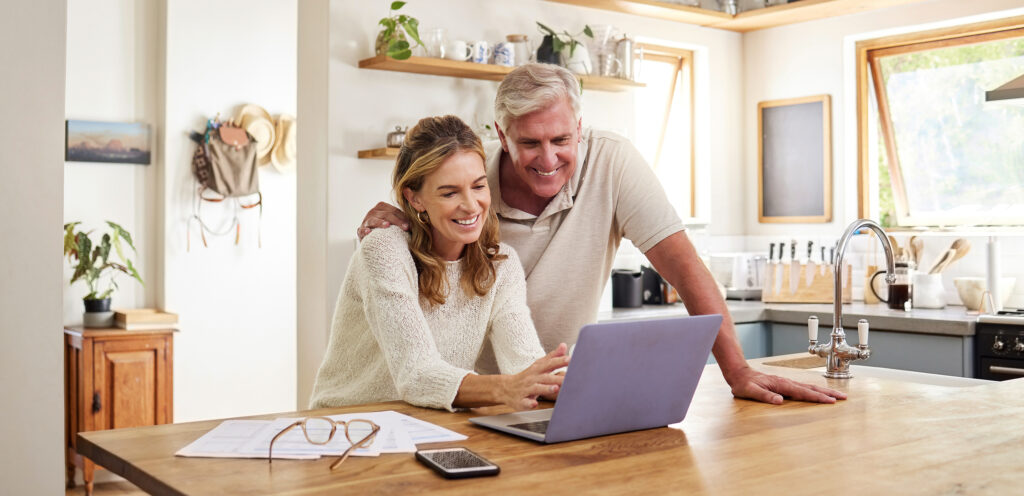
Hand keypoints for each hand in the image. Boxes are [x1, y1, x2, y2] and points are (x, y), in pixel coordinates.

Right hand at [356, 202, 409, 239]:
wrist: (372, 240)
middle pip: (386, 214)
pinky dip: (365, 230)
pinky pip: (362, 230)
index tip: (411, 225)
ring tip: (387, 225)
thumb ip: (403, 219)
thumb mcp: (394, 222)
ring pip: (374, 220)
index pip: (394, 210)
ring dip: (380, 222)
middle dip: (397, 221)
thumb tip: (419, 220)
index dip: (403, 217)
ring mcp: (366, 221)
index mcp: (382, 207)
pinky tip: (369, 232)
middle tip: (406, 228)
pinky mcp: (360, 231)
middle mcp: (373, 212)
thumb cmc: (387, 230)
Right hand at [501, 343, 569, 410]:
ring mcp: (526, 389)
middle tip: (568, 378)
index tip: (569, 359)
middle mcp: (532, 378)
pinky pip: (525, 402)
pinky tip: (534, 403)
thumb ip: (552, 357)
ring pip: (536, 389)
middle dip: (557, 377)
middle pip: (545, 377)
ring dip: (546, 388)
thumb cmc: (526, 377)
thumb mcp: (538, 365)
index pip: (549, 364)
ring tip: (555, 388)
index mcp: (537, 369)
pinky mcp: (521, 400)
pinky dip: (529, 403)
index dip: (559, 361)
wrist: (505, 388)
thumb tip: (563, 346)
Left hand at [725, 366, 846, 404]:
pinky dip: (814, 391)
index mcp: (781, 384)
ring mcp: (786, 383)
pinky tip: (818, 394)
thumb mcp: (750, 391)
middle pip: (811, 388)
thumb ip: (764, 395)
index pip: (803, 392)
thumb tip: (779, 400)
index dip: (818, 397)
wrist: (739, 374)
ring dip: (824, 391)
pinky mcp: (784, 385)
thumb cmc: (744, 384)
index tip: (830, 401)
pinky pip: (803, 388)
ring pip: (809, 387)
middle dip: (828, 393)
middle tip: (843, 397)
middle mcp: (787, 382)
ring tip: (836, 396)